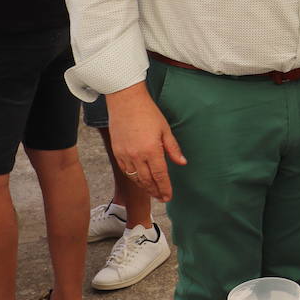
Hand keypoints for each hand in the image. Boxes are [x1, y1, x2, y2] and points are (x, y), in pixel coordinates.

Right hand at [105, 83, 186, 201]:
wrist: (125, 101)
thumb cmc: (148, 113)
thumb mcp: (165, 130)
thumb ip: (173, 149)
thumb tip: (182, 163)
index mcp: (151, 150)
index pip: (160, 176)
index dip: (165, 188)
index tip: (168, 196)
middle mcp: (137, 155)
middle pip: (147, 180)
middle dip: (155, 191)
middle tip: (162, 198)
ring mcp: (124, 155)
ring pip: (135, 178)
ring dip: (144, 187)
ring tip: (152, 191)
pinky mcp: (117, 152)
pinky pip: (126, 170)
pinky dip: (134, 178)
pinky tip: (140, 180)